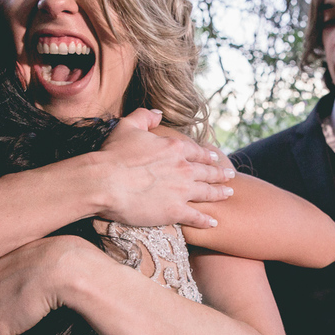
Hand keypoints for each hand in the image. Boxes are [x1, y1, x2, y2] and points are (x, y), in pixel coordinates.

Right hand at [96, 108, 233, 228]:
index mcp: (174, 147)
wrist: (103, 182)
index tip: (215, 158)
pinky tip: (214, 221)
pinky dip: (206, 219)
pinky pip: (196, 216)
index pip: (196, 151)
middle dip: (220, 173)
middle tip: (230, 175)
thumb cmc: (112, 154)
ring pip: (208, 192)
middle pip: (207, 171)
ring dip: (220, 193)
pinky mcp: (175, 211)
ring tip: (229, 193)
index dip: (207, 155)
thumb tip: (158, 112)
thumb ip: (144, 116)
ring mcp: (181, 190)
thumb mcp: (127, 126)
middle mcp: (183, 168)